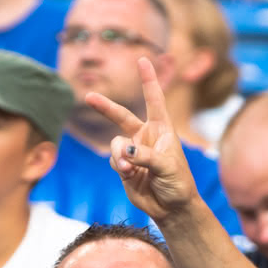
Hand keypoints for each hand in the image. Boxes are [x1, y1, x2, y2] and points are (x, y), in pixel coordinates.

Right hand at [86, 58, 201, 223]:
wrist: (172, 207)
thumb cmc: (178, 183)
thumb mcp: (167, 166)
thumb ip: (145, 155)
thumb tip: (124, 149)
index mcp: (162, 129)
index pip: (154, 100)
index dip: (148, 80)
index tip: (143, 59)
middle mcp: (145, 136)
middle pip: (120, 116)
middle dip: (104, 107)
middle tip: (89, 96)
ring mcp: (132, 151)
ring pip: (115, 144)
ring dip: (119, 156)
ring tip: (131, 169)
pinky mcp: (123, 166)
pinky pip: (114, 160)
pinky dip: (119, 166)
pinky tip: (130, 175)